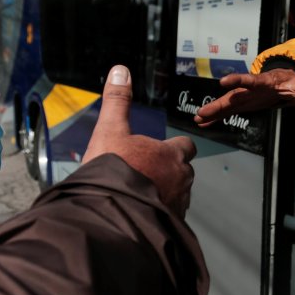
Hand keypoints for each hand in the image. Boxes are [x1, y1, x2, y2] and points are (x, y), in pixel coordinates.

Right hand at [86, 65, 195, 216]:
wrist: (108, 213)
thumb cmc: (111, 171)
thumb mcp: (109, 131)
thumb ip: (117, 101)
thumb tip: (121, 70)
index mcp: (171, 154)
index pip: (186, 146)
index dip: (174, 147)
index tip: (161, 150)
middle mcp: (181, 178)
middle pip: (184, 171)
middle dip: (169, 171)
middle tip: (146, 174)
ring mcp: (178, 203)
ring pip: (178, 194)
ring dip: (165, 193)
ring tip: (141, 194)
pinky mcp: (170, 223)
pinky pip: (171, 216)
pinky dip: (160, 214)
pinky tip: (141, 212)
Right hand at [193, 68, 294, 126]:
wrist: (286, 83)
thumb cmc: (293, 85)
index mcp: (264, 83)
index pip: (250, 81)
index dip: (238, 81)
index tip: (225, 82)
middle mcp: (250, 90)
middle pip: (232, 96)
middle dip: (217, 103)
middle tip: (202, 111)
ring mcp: (245, 97)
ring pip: (227, 104)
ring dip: (213, 112)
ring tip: (198, 119)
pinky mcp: (242, 104)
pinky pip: (227, 111)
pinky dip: (215, 117)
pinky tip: (202, 123)